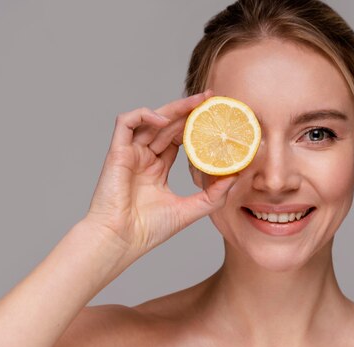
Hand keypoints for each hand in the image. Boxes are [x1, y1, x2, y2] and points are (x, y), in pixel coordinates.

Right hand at [84, 91, 237, 260]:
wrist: (121, 241)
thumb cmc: (148, 231)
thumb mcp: (190, 210)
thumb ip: (213, 195)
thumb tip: (236, 176)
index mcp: (156, 170)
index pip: (178, 139)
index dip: (195, 126)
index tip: (216, 118)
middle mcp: (143, 158)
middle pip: (167, 125)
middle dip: (188, 110)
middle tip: (210, 99)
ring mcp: (130, 153)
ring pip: (151, 119)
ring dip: (173, 109)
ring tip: (197, 103)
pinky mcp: (117, 152)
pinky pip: (126, 121)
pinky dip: (144, 115)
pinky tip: (165, 121)